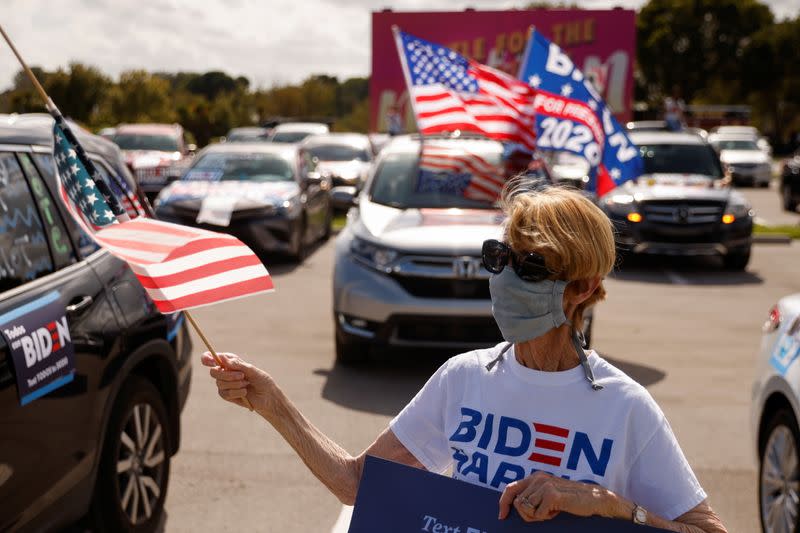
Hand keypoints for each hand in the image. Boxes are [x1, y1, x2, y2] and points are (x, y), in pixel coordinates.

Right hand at [201, 352, 275, 413]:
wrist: (268, 397)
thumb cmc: (262, 380)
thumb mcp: (251, 370)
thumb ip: (237, 364)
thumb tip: (221, 357)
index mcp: (230, 362)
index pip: (212, 358)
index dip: (207, 358)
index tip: (211, 361)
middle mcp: (225, 372)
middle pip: (213, 372)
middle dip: (226, 374)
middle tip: (241, 375)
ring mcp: (225, 384)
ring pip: (220, 383)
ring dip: (235, 383)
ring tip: (246, 384)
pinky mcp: (227, 395)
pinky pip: (225, 394)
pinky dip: (236, 392)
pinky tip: (245, 392)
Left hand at [498, 472, 615, 521]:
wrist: (594, 499)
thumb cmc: (571, 500)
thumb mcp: (549, 494)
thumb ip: (534, 496)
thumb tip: (514, 506)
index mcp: (536, 477)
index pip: (511, 488)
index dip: (503, 503)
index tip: (502, 516)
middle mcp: (538, 478)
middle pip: (518, 504)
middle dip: (528, 515)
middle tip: (545, 514)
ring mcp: (545, 485)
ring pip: (526, 510)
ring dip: (539, 516)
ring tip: (553, 510)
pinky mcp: (552, 494)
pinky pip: (539, 514)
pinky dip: (548, 517)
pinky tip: (559, 510)